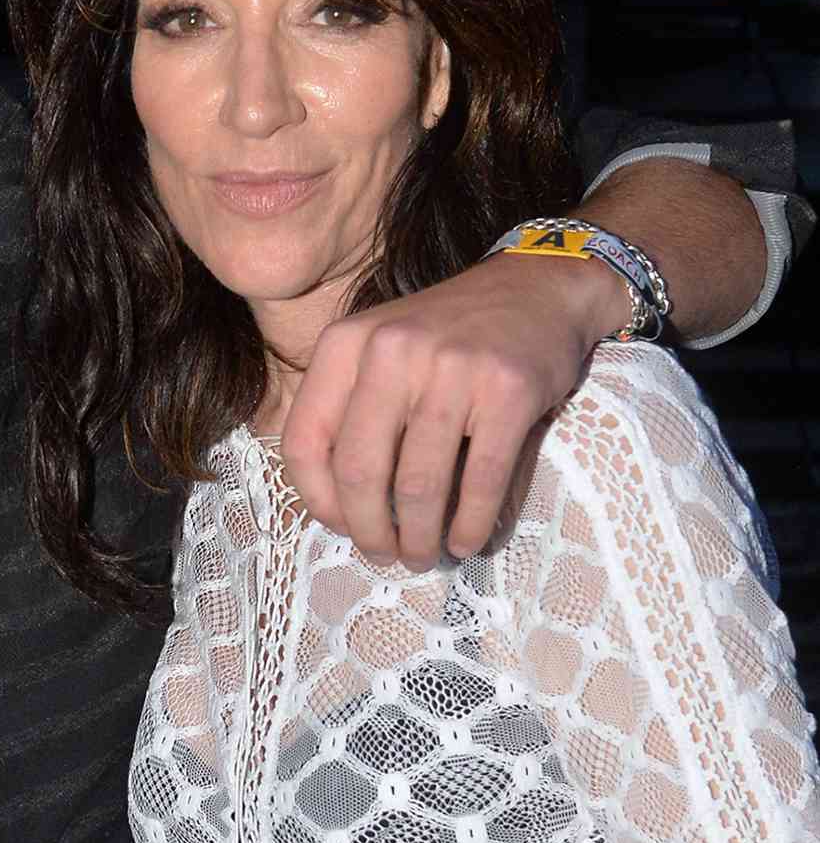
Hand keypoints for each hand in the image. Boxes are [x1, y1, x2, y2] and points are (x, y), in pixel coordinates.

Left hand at [279, 250, 625, 567]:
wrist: (537, 288)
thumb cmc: (447, 335)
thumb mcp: (380, 350)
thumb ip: (348, 409)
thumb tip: (336, 507)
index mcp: (347, 343)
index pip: (305, 440)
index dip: (319, 500)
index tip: (340, 527)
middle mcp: (392, 351)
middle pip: (360, 472)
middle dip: (370, 531)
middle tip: (386, 554)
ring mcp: (452, 369)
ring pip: (418, 485)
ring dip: (420, 538)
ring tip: (425, 555)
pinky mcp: (508, 391)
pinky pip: (480, 480)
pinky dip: (470, 524)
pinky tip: (466, 541)